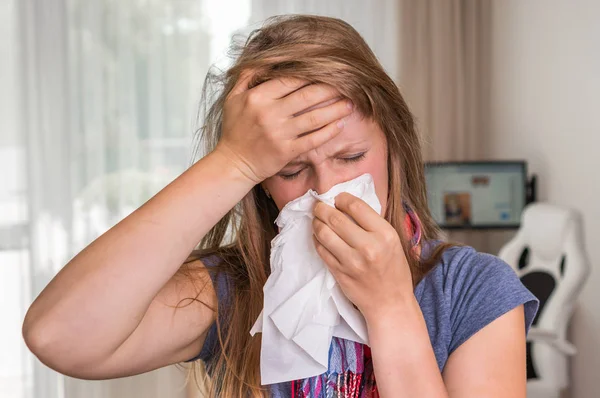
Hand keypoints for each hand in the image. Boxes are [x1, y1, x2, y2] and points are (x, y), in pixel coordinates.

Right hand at [214, 71, 353, 183]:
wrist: (233, 163)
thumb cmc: (235, 130)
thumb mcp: (233, 98)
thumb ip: (248, 76)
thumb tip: (265, 58)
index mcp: (258, 97)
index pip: (291, 80)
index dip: (312, 74)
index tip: (327, 71)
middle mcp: (270, 113)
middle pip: (307, 96)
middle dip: (330, 89)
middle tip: (347, 84)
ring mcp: (279, 133)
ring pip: (314, 117)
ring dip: (336, 109)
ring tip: (350, 103)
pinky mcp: (287, 151)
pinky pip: (313, 139)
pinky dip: (329, 132)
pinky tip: (340, 124)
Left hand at [312, 192, 413, 320]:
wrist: (390, 303)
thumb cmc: (394, 270)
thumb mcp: (393, 241)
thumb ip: (373, 224)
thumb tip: (347, 205)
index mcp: (385, 234)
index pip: (356, 206)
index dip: (342, 198)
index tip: (337, 199)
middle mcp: (368, 247)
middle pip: (335, 218)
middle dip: (322, 208)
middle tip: (318, 205)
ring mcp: (351, 261)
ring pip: (324, 233)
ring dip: (316, 223)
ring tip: (316, 219)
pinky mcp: (339, 272)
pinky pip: (321, 250)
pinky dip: (316, 239)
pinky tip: (318, 236)